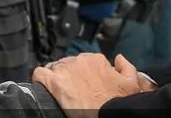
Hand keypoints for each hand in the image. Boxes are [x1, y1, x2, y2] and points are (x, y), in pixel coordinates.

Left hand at [32, 53, 154, 117]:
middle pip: (68, 64)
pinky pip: (39, 73)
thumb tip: (119, 58)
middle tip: (72, 89)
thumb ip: (126, 67)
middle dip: (68, 75)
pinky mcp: (53, 82)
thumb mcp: (131, 84)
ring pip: (53, 68)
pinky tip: (42, 85)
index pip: (84, 61)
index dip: (82, 73)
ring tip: (58, 90)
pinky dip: (39, 78)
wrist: (106, 115)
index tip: (82, 82)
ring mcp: (66, 70)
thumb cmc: (117, 103)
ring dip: (55, 77)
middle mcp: (80, 62)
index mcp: (97, 61)